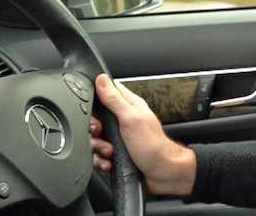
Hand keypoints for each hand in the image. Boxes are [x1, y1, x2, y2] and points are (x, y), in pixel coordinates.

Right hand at [89, 73, 196, 195]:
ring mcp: (119, 137)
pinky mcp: (115, 153)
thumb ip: (115, 99)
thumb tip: (102, 79)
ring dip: (98, 147)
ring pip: (95, 139)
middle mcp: (123, 120)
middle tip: (102, 134)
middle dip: (94, 130)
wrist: (162, 174)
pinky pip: (98, 155)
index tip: (94, 112)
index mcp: (129, 106)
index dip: (95, 98)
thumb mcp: (132, 118)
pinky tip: (109, 162)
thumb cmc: (153, 146)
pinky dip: (101, 160)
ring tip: (110, 151)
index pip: (107, 91)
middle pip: (96, 118)